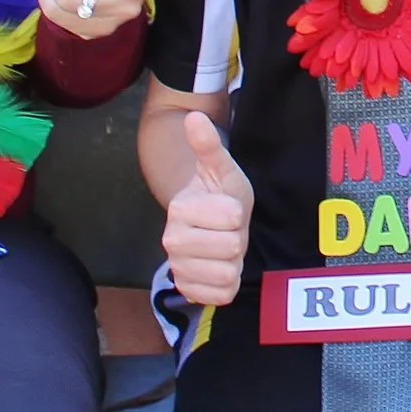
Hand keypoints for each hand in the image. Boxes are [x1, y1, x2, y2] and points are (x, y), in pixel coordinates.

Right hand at [160, 109, 253, 303]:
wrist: (208, 224)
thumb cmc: (219, 194)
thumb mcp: (222, 168)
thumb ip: (209, 145)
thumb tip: (194, 116)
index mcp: (180, 209)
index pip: (232, 216)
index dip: (238, 213)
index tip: (227, 208)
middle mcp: (172, 242)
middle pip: (232, 246)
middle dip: (237, 237)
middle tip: (227, 229)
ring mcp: (179, 269)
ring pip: (228, 273)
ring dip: (234, 261)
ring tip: (223, 247)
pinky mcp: (190, 291)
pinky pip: (222, 294)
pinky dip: (228, 283)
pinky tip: (219, 267)